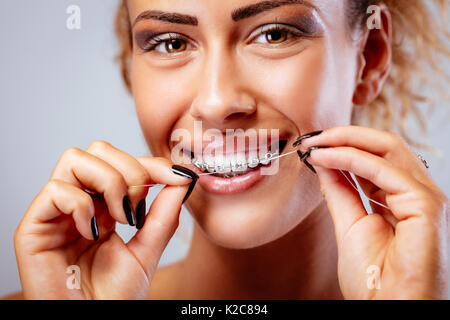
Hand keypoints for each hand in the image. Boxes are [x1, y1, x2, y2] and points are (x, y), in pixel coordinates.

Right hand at [14, 141, 196, 298]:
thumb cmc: (115, 296)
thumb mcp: (148, 250)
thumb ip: (164, 215)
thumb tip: (182, 179)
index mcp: (104, 204)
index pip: (123, 162)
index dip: (151, 164)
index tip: (178, 177)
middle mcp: (80, 202)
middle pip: (98, 150)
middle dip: (130, 170)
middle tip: (139, 206)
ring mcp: (56, 212)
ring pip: (75, 159)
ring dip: (109, 182)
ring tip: (120, 218)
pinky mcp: (34, 227)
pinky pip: (56, 190)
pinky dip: (82, 205)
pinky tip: (93, 232)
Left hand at [295, 126, 448, 298]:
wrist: (388, 311)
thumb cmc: (374, 280)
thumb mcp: (349, 224)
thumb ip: (340, 191)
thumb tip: (324, 161)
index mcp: (402, 199)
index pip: (376, 158)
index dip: (343, 147)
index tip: (312, 146)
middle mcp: (417, 194)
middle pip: (385, 146)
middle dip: (344, 136)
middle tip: (311, 137)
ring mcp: (426, 198)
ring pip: (388, 148)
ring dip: (345, 140)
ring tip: (313, 143)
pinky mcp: (427, 205)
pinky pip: (384, 169)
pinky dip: (350, 157)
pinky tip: (324, 156)